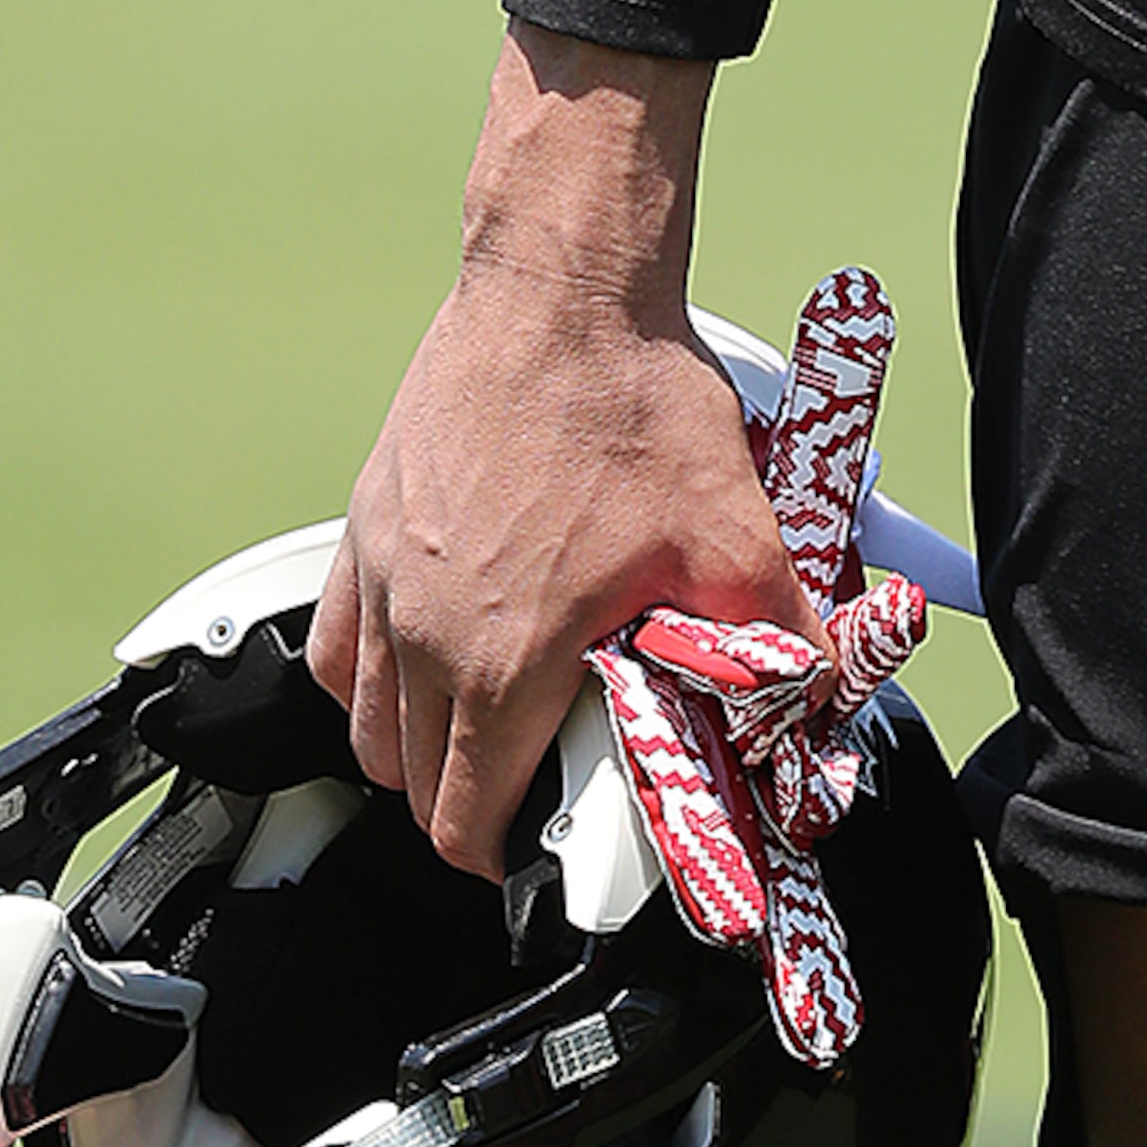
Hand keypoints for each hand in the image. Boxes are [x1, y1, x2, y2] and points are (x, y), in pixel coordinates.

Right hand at [311, 27, 805, 876]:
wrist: (563, 293)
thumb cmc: (632, 401)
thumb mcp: (732, 530)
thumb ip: (775, 632)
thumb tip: (810, 695)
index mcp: (508, 661)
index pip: (464, 821)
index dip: (501, 853)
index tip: (534, 843)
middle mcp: (427, 634)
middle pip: (409, 785)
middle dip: (464, 806)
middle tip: (522, 788)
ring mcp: (384, 582)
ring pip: (365, 724)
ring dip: (415, 750)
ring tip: (478, 733)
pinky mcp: (365, 532)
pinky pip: (336, 647)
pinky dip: (367, 679)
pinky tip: (418, 665)